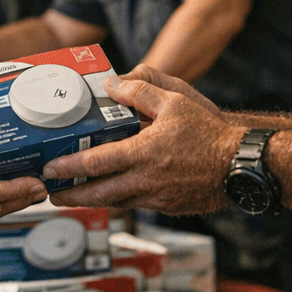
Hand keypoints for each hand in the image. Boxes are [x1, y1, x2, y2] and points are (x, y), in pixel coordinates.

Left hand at [41, 72, 241, 213]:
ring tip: (77, 196)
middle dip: (72, 196)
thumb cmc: (209, 131)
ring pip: (116, 202)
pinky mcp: (168, 206)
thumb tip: (111, 84)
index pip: (96, 162)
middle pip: (99, 193)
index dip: (69, 167)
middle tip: (52, 195)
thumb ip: (140, 90)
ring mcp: (157, 197)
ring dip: (94, 201)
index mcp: (143, 153)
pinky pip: (137, 205)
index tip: (50, 169)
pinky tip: (115, 194)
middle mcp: (146, 180)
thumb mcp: (175, 100)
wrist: (240, 165)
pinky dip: (121, 201)